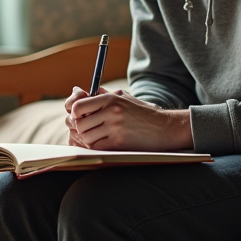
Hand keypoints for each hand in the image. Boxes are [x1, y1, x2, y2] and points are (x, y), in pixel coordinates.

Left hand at [64, 87, 192, 151]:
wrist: (164, 128)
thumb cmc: (142, 114)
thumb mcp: (124, 98)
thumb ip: (102, 95)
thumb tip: (78, 92)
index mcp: (110, 98)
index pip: (78, 106)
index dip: (75, 114)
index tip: (81, 118)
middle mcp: (111, 111)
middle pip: (79, 123)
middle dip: (81, 129)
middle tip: (89, 131)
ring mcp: (115, 127)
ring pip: (86, 137)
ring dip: (89, 140)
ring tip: (99, 138)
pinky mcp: (119, 142)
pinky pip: (97, 147)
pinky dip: (98, 147)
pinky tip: (106, 144)